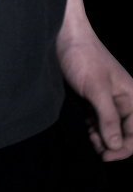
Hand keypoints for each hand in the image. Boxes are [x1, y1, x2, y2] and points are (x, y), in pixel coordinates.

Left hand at [56, 0, 132, 161]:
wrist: (64, 36)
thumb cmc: (83, 57)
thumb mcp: (97, 89)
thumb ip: (107, 117)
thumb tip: (116, 145)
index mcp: (131, 96)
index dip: (123, 148)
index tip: (105, 155)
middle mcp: (122, 99)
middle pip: (123, 132)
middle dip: (111, 143)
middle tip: (94, 145)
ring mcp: (108, 97)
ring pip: (110, 127)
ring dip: (101, 136)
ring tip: (89, 135)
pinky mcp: (93, 95)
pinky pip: (98, 118)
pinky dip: (93, 126)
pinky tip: (86, 126)